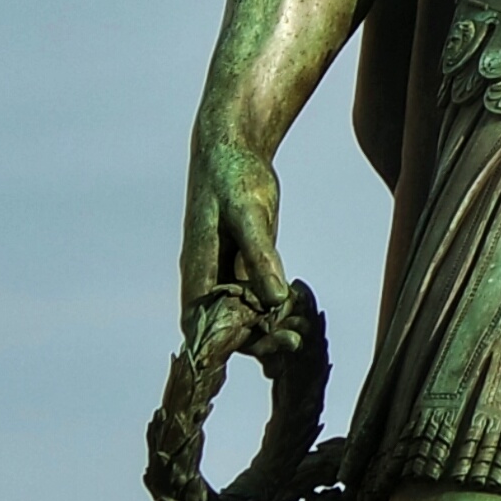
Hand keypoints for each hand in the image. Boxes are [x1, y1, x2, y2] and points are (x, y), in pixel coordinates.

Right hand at [181, 132, 290, 330]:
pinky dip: (277, 310)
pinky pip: (258, 297)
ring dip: (269, 329)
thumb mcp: (249, 214)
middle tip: (294, 343)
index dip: (221, 345)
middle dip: (257, 340)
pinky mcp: (246, 264)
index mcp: (197, 267)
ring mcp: (227, 271)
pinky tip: (301, 315)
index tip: (258, 352)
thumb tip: (274, 300)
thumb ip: (260, 256)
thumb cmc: (233, 176)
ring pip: (244, 314)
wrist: (233, 148)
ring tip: (302, 333)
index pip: (199, 322)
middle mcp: (208, 276)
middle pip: (225, 325)